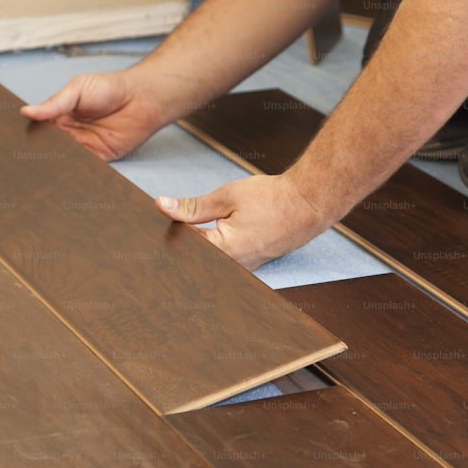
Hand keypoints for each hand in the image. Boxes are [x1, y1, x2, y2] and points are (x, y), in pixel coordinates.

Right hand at [20, 71, 162, 160]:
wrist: (142, 98)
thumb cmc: (111, 87)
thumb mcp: (77, 88)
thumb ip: (54, 103)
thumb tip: (27, 111)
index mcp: (60, 115)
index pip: (39, 128)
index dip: (30, 134)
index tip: (14, 140)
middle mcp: (69, 133)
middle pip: (49, 147)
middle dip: (39, 153)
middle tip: (25, 159)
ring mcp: (83, 147)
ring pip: (63, 159)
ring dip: (54, 163)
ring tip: (42, 167)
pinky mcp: (99, 158)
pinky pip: (83, 167)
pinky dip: (74, 169)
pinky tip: (64, 170)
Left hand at [155, 174, 328, 269]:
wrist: (307, 204)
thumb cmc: (272, 200)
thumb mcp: (226, 197)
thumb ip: (192, 207)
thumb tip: (163, 206)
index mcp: (222, 252)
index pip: (180, 247)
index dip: (167, 231)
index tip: (159, 220)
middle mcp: (231, 268)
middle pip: (193, 260)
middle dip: (180, 243)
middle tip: (171, 225)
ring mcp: (242, 270)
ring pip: (208, 263)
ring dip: (198, 247)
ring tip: (194, 228)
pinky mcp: (249, 266)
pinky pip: (223, 262)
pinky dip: (213, 250)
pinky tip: (211, 235)